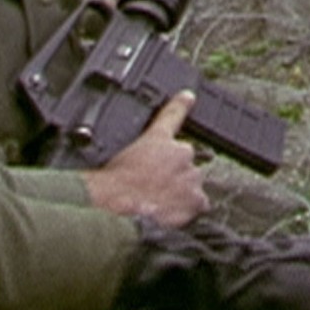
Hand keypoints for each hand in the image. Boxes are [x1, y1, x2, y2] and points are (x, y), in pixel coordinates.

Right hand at [83, 91, 207, 227]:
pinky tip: (171, 212)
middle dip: (172, 171)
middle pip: (183, 160)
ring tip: (158, 201)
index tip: (187, 97)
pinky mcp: (195, 200)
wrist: (119, 207)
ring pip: (192, 182)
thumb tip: (148, 114)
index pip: (174, 114)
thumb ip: (125, 138)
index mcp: (160, 138)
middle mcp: (182, 154)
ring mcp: (191, 177)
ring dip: (181, 189)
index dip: (181, 104)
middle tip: (152, 184)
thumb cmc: (114, 181)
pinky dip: (188, 208)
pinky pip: (198, 204)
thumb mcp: (111, 150)